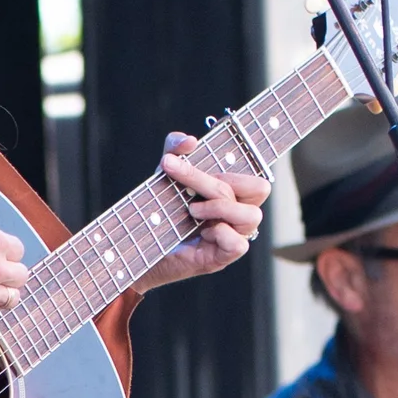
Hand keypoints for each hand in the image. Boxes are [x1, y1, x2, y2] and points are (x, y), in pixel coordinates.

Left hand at [137, 133, 269, 290]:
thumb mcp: (166, 174)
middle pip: (258, 189)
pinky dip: (219, 233)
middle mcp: (239, 214)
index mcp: (235, 194)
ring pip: (252, 215)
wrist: (139, 245)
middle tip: (185, 188)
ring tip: (192, 210)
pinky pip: (238, 243)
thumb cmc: (161, 209)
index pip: (255, 176)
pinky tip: (200, 232)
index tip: (200, 160)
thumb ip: (175, 148)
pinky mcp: (223, 257)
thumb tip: (189, 141)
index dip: (235, 166)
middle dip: (217, 182)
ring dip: (219, 207)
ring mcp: (234, 236)